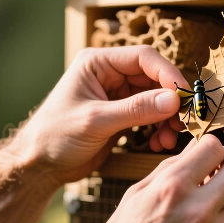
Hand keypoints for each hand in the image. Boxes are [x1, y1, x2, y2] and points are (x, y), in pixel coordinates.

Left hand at [13, 46, 188, 183]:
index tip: (185, 95)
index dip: (168, 74)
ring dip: (167, 117)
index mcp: (98, 62)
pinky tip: (159, 144)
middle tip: (184, 122)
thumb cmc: (55, 136)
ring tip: (170, 139)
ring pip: (156, 98)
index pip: (144, 58)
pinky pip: (150, 115)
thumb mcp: (96, 121)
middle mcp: (109, 74)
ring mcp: (116, 95)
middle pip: (154, 78)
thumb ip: (135, 109)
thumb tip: (174, 100)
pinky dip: (159, 128)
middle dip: (171, 101)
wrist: (38, 164)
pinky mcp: (121, 115)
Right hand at [56, 136, 223, 222]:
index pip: (213, 148)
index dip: (210, 145)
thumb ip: (167, 170)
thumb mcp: (134, 196)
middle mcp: (198, 209)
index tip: (206, 151)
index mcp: (172, 188)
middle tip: (220, 165)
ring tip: (209, 196)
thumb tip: (192, 152)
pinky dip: (221, 220)